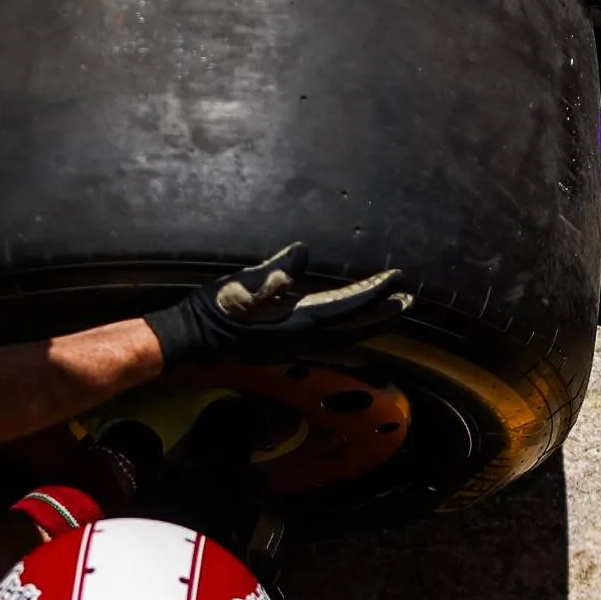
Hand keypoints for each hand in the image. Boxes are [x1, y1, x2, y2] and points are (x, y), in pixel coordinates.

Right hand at [143, 243, 409, 373]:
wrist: (192, 339)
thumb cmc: (215, 310)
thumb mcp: (242, 287)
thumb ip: (274, 272)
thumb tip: (302, 253)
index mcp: (297, 323)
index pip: (346, 308)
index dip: (373, 294)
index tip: (396, 278)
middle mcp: (303, 339)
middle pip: (353, 328)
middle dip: (381, 314)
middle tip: (408, 300)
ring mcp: (295, 346)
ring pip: (344, 336)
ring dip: (369, 324)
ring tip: (390, 311)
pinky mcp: (287, 345)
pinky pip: (331, 339)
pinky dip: (349, 331)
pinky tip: (352, 327)